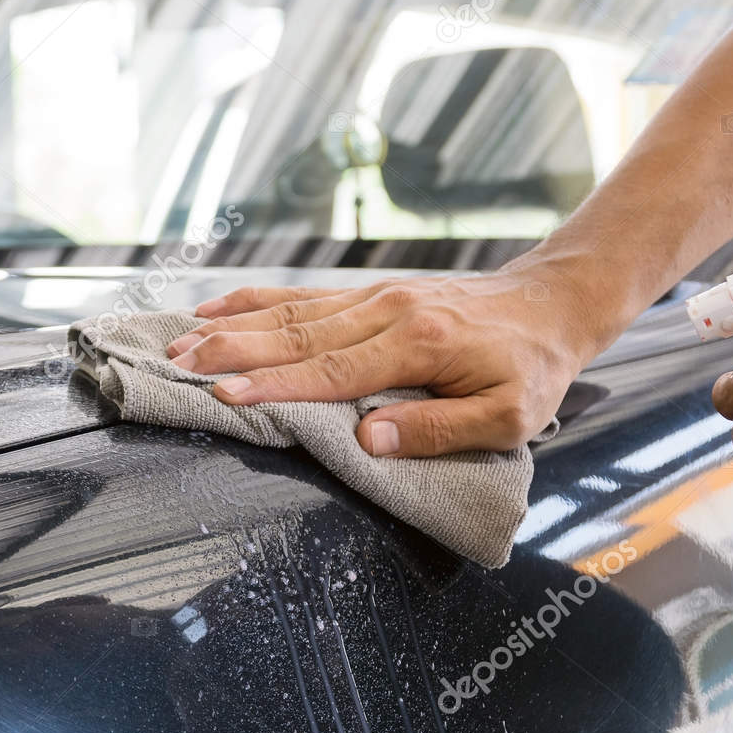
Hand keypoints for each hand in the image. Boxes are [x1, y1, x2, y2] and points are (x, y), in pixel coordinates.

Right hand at [166, 268, 607, 456]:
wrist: (552, 301)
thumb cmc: (533, 366)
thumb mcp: (508, 415)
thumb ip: (440, 428)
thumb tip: (371, 438)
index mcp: (417, 343)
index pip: (330, 369)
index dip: (274, 385)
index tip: (226, 394)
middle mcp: (386, 311)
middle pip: (295, 334)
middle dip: (232, 351)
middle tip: (179, 365)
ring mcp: (374, 297)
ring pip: (290, 312)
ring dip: (232, 328)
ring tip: (181, 342)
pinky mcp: (370, 294)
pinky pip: (302, 297)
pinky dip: (255, 302)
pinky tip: (218, 309)